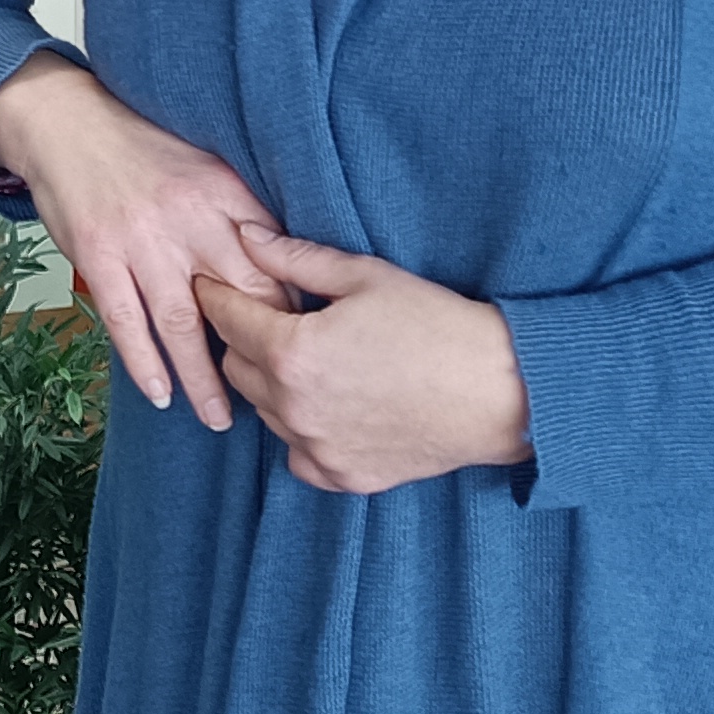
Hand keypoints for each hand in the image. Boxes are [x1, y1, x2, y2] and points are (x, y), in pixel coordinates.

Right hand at [0, 56, 287, 431]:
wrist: (67, 122)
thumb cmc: (141, 149)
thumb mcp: (204, 165)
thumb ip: (240, 212)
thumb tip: (284, 264)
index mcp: (222, 194)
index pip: (270, 264)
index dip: (288, 312)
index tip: (302, 349)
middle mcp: (187, 219)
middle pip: (235, 299)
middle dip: (257, 354)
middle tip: (274, 396)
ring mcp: (140, 240)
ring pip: (181, 324)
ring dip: (202, 378)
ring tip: (218, 418)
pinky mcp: (98, 255)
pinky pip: (125, 321)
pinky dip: (143, 363)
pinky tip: (160, 394)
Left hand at [197, 229, 534, 495]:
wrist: (499, 393)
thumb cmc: (436, 325)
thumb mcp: (365, 277)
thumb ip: (295, 258)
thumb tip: (246, 236)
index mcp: (292, 353)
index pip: (226, 319)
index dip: (217, 295)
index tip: (214, 282)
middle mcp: (294, 408)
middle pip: (236, 367)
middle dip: (244, 338)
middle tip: (274, 318)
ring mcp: (317, 448)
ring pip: (264, 411)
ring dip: (273, 383)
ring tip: (311, 359)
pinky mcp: (342, 477)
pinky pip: (296, 453)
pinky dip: (302, 430)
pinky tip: (328, 405)